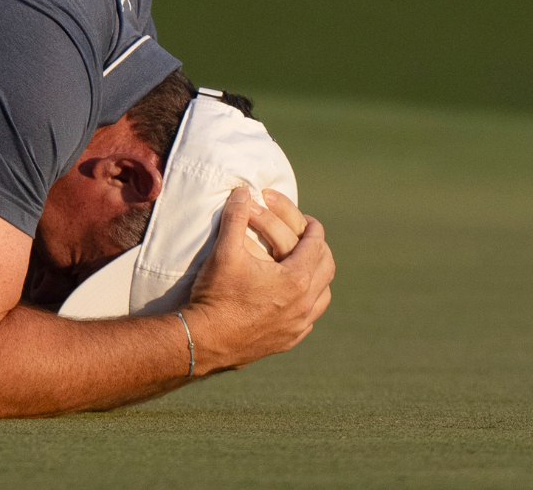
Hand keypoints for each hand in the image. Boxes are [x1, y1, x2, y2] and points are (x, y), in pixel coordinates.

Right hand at [182, 187, 332, 372]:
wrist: (206, 341)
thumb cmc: (216, 295)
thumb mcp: (224, 251)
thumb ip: (235, 217)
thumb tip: (243, 191)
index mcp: (295, 279)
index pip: (317, 244)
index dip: (313, 227)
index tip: (307, 219)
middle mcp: (305, 303)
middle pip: (327, 267)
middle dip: (319, 248)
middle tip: (308, 238)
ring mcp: (299, 325)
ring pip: (324, 295)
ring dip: (318, 277)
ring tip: (303, 266)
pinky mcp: (289, 340)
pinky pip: (310, 317)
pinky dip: (308, 302)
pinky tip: (292, 298)